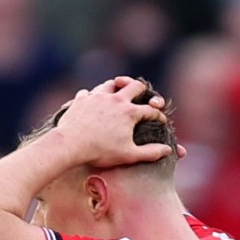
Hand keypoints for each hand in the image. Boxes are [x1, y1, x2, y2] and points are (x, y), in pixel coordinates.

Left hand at [52, 77, 173, 169]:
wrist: (71, 144)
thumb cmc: (101, 152)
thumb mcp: (129, 155)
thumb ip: (150, 153)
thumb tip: (168, 150)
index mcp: (130, 112)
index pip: (151, 111)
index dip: (159, 116)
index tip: (161, 121)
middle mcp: (116, 99)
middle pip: (134, 86)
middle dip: (142, 90)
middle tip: (143, 95)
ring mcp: (98, 96)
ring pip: (111, 84)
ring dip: (116, 87)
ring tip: (117, 93)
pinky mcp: (81, 99)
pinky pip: (88, 92)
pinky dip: (92, 96)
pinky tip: (92, 101)